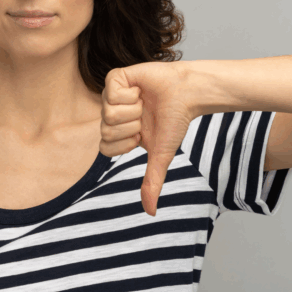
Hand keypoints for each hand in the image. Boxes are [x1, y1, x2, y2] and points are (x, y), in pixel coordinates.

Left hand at [99, 62, 197, 216]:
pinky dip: (131, 94)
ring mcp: (111, 96)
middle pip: (105, 130)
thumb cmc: (174, 121)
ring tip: (144, 102)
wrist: (188, 94)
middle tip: (145, 116)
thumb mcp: (160, 156)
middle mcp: (111, 114)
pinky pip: (111, 93)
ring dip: (133, 110)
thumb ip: (152, 182)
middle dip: (132, 126)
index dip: (125, 143)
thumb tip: (150, 213)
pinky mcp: (115, 78)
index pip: (104, 147)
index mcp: (117, 132)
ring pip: (108, 112)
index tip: (141, 135)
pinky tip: (140, 90)